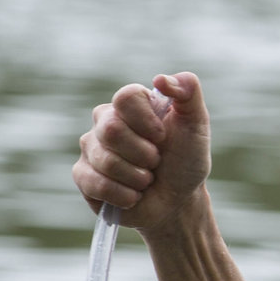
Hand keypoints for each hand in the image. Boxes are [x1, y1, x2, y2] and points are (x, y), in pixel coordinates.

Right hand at [74, 72, 210, 234]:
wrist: (177, 202)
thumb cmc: (186, 160)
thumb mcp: (196, 124)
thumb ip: (188, 91)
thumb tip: (160, 78)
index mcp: (131, 104)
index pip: (125, 98)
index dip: (145, 121)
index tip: (162, 136)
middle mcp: (106, 121)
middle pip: (111, 130)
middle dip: (143, 154)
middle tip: (156, 162)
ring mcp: (91, 148)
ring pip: (106, 160)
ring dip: (137, 177)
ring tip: (147, 179)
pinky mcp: (83, 175)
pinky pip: (94, 183)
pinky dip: (122, 195)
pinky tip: (133, 195)